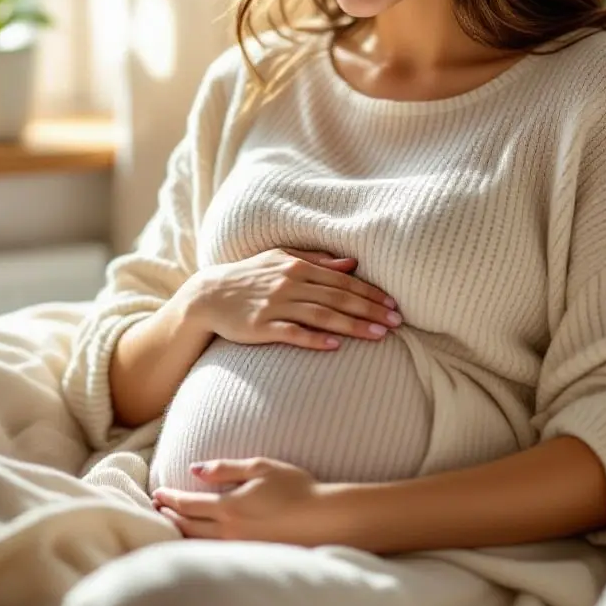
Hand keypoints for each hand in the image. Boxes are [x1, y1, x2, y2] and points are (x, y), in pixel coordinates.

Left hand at [151, 457, 343, 546]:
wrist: (323, 519)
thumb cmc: (295, 488)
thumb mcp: (260, 467)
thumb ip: (225, 468)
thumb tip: (195, 470)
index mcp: (229, 507)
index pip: (188, 504)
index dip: (169, 499)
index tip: (157, 493)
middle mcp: (229, 531)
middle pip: (187, 526)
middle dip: (169, 515)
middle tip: (156, 507)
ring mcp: (238, 547)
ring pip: (198, 543)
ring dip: (180, 531)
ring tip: (170, 522)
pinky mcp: (249, 556)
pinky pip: (213, 551)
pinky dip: (197, 544)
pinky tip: (196, 538)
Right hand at [180, 248, 401, 350]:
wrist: (209, 295)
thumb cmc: (250, 276)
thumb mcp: (281, 258)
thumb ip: (317, 260)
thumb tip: (352, 263)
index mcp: (297, 266)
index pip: (342, 281)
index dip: (370, 293)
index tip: (393, 305)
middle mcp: (290, 283)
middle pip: (338, 298)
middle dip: (370, 310)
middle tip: (397, 322)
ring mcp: (275, 305)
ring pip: (322, 315)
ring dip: (353, 326)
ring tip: (378, 336)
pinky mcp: (261, 326)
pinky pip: (292, 333)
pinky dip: (314, 339)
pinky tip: (335, 346)